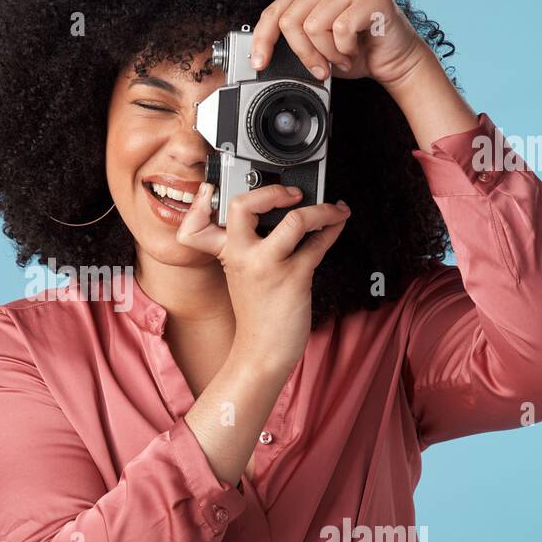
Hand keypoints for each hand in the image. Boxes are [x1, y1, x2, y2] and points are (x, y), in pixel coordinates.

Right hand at [176, 182, 350, 374]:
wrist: (262, 352)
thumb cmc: (257, 313)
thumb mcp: (242, 275)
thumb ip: (253, 246)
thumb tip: (284, 214)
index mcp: (225, 252)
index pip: (203, 218)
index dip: (207, 199)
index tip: (223, 189)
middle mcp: (241, 254)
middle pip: (241, 205)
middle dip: (271, 191)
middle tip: (291, 193)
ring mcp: (266, 265)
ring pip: (295, 220)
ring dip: (322, 209)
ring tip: (333, 208)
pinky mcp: (293, 277)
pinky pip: (318, 244)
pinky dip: (333, 228)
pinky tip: (338, 224)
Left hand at [246, 0, 433, 87]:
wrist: (394, 59)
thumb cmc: (356, 52)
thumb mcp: (316, 49)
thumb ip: (293, 44)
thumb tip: (263, 58)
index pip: (273, 13)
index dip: (262, 40)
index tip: (259, 63)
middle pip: (290, 22)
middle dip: (303, 54)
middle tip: (321, 69)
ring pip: (314, 27)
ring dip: (328, 54)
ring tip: (343, 57)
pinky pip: (341, 29)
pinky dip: (346, 51)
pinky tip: (356, 51)